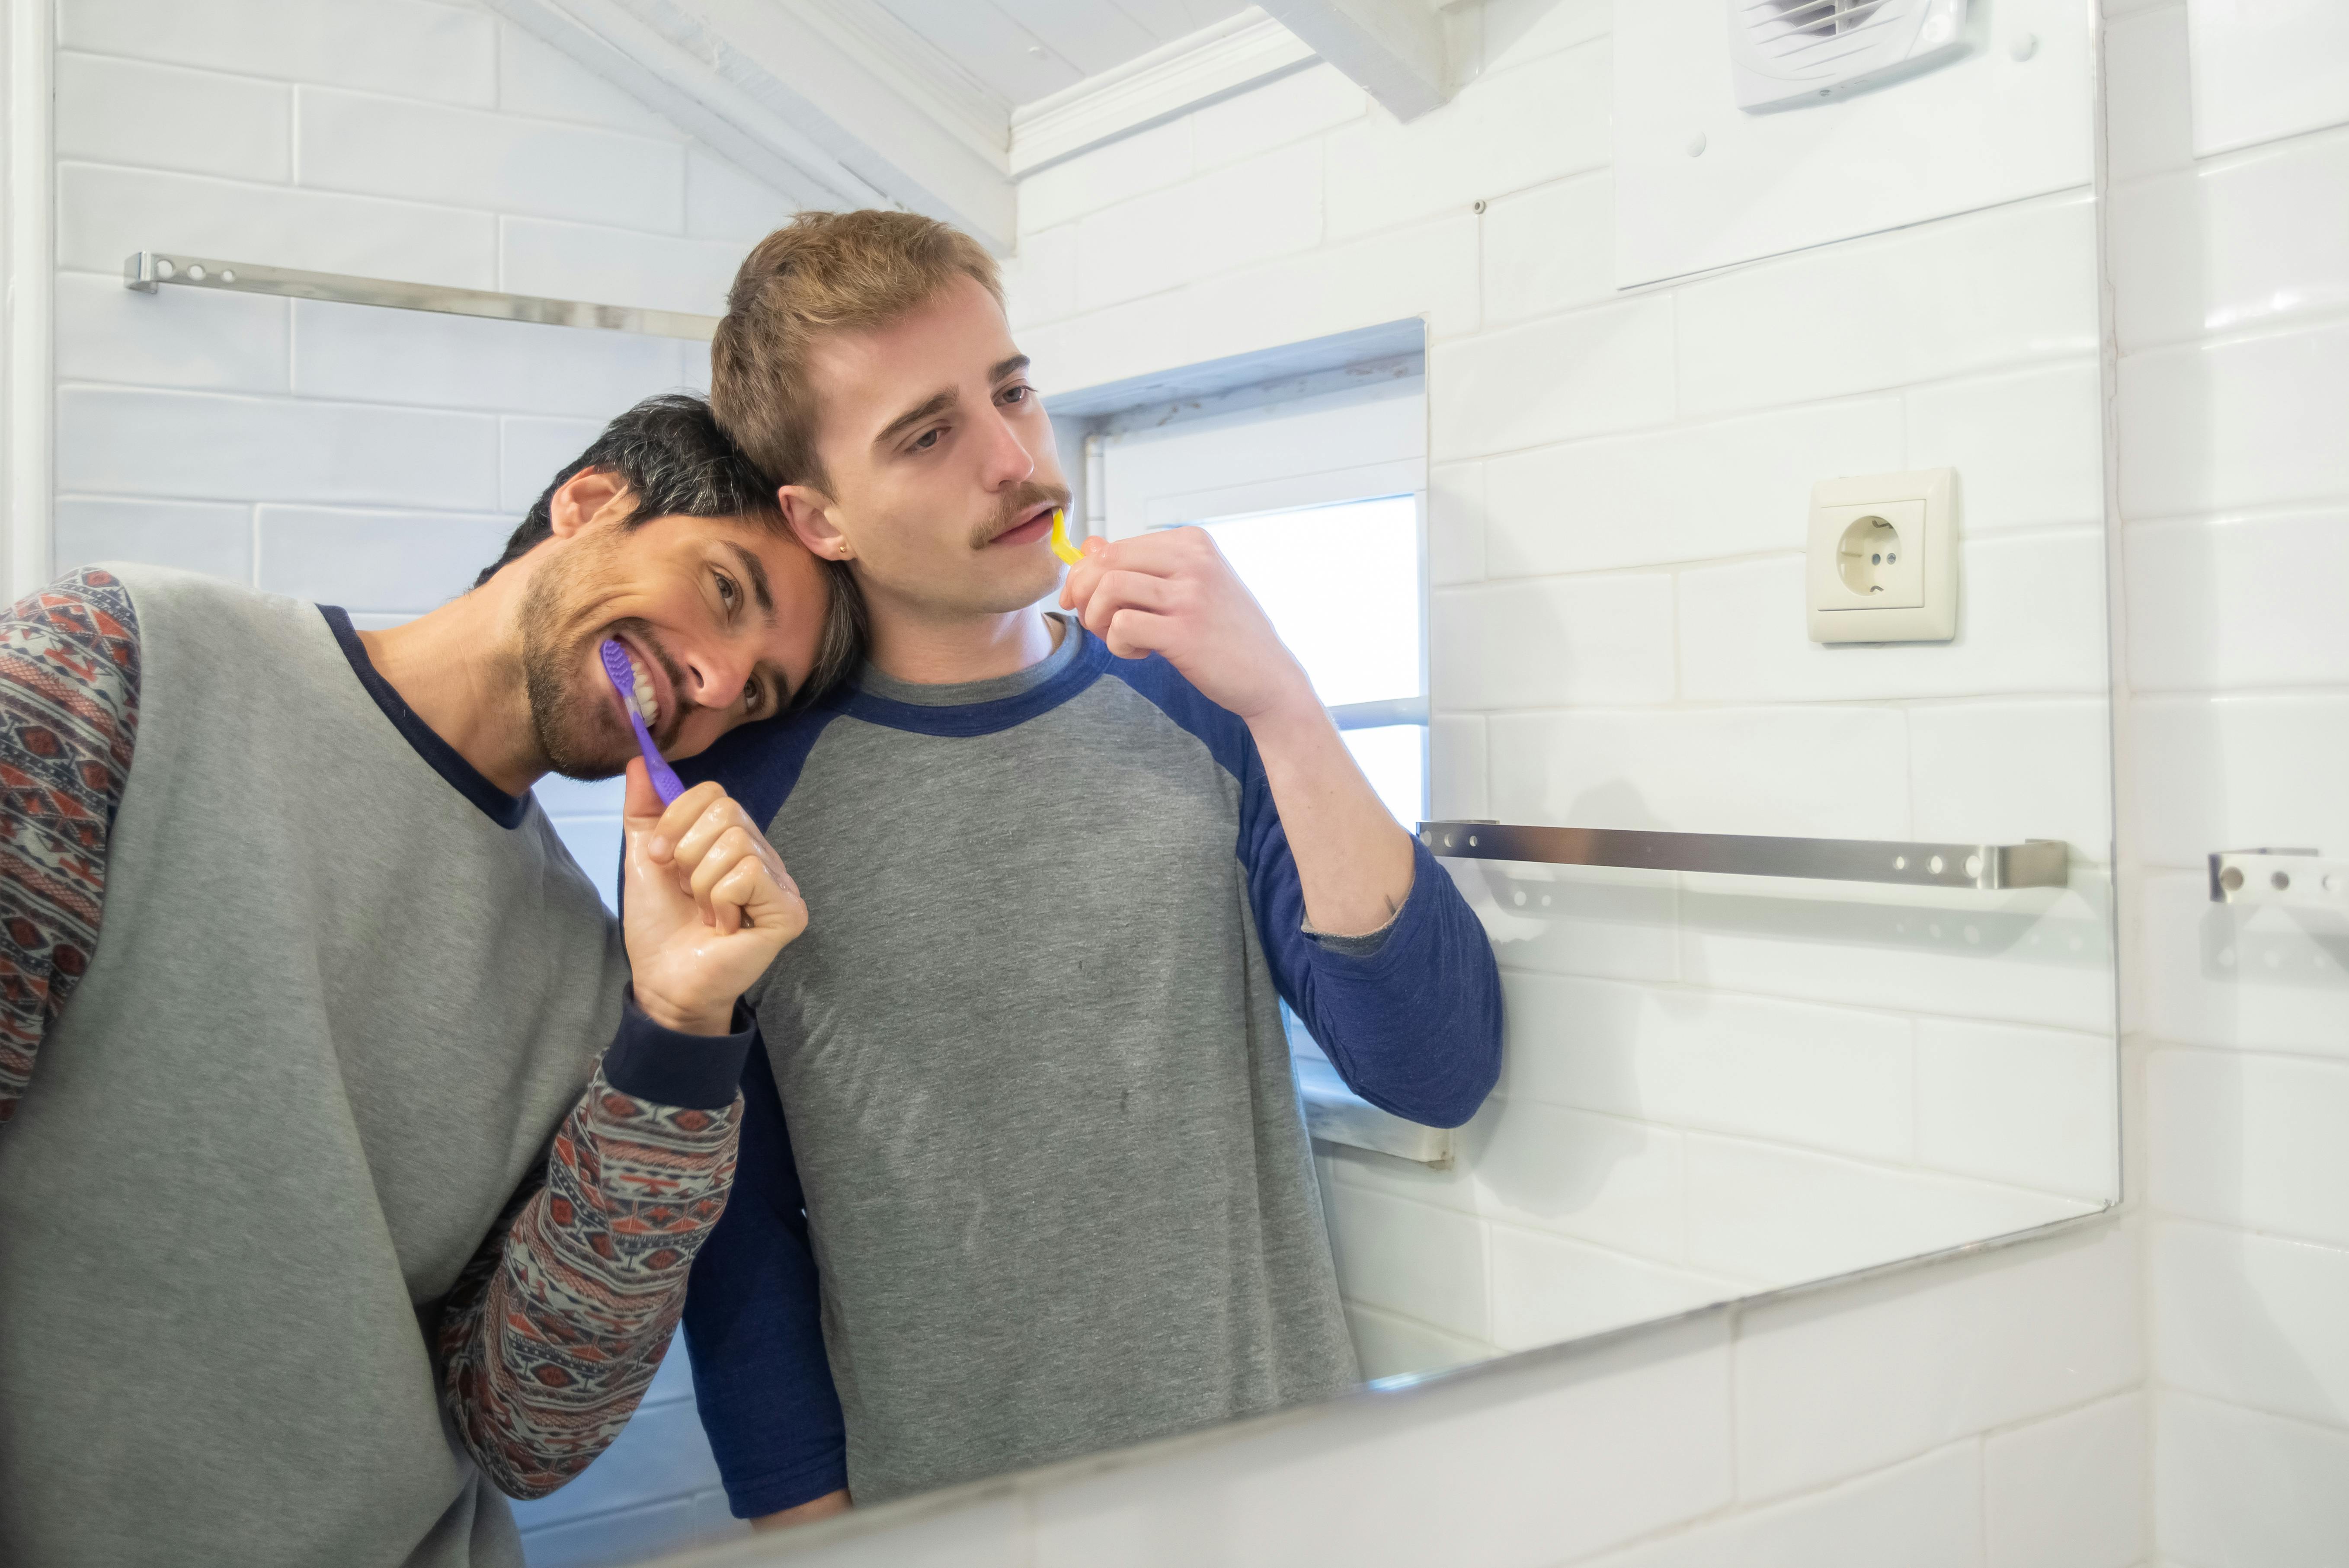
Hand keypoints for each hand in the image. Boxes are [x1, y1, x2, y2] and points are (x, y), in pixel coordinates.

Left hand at [620, 759, 807, 1034]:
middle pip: (726, 812)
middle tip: (686, 891)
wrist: (664, 981)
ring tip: (706, 914)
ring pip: (735, 843)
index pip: (714, 793)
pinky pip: (747, 874)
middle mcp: (763, 855)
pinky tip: (724, 927)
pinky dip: (721, 901)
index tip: (660, 857)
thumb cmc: (659, 926)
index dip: (678, 818)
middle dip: (688, 854)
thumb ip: (645, 808)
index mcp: (733, 840)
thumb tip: (639, 757)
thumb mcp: (644, 857)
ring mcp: (781, 883)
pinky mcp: (788, 910)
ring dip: (701, 885)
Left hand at [1057, 528, 1316, 722]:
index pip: (1117, 546)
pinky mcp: (1184, 632)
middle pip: (1106, 561)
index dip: (1086, 574)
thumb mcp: (1189, 588)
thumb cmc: (1226, 633)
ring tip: (1117, 637)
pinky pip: (1122, 625)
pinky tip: (1141, 653)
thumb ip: (1142, 567)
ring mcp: (1191, 595)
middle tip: (1093, 621)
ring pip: (1109, 588)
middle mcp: (1194, 560)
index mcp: (1194, 543)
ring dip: (1098, 618)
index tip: (1081, 600)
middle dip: (1083, 593)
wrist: (1269, 677)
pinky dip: (1117, 643)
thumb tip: (1089, 546)